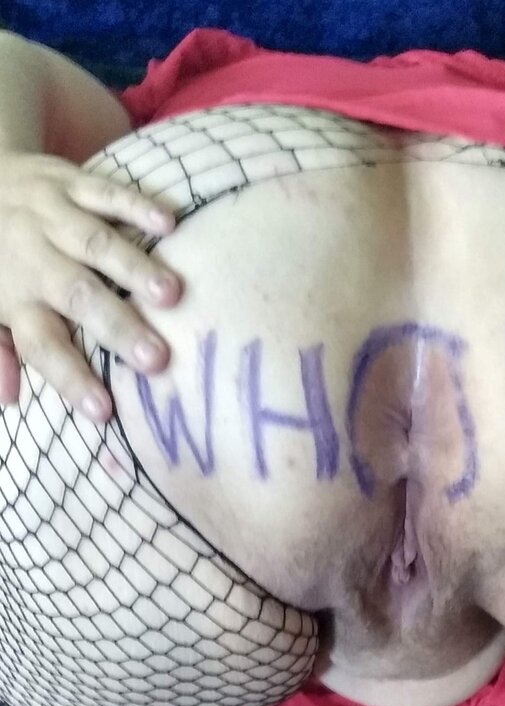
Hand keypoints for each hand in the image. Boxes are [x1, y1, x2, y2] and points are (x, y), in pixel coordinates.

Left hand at [0, 151, 181, 420]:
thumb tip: (9, 399)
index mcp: (14, 299)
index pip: (42, 345)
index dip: (71, 377)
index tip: (104, 410)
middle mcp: (32, 258)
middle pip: (77, 295)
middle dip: (117, 327)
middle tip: (157, 358)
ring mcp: (51, 216)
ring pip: (95, 243)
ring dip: (135, 269)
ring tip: (173, 295)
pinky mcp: (69, 180)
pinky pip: (105, 191)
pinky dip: (137, 205)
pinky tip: (170, 225)